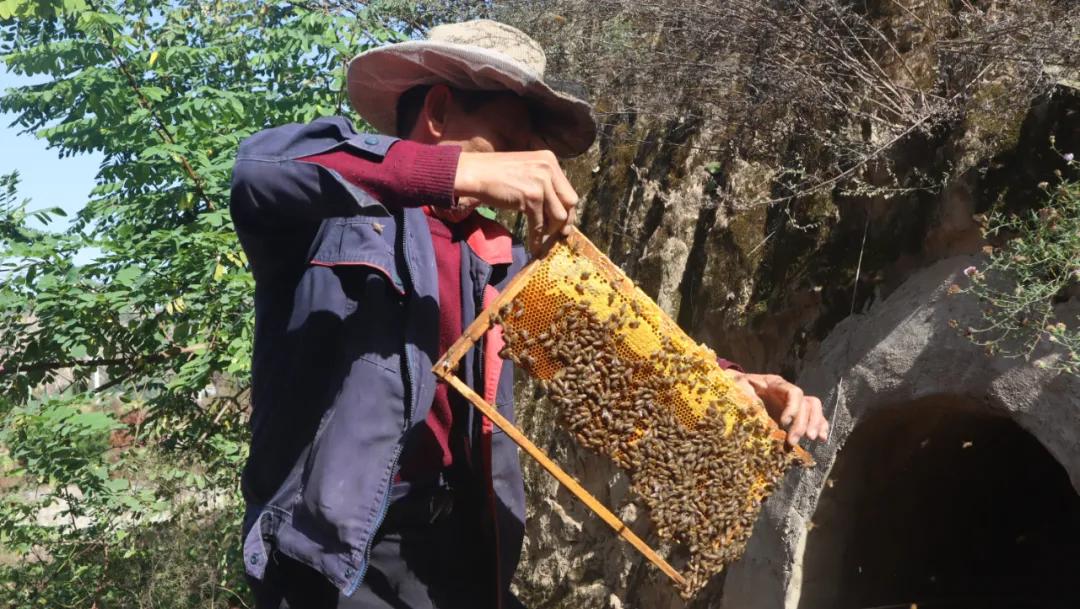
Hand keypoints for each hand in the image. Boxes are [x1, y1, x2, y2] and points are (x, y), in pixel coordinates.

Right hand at [454, 150, 577, 253]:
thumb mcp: (525, 170)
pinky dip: (536, 238)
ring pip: (558, 215)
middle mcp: (548, 168)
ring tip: (542, 239)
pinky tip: (533, 246)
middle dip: (565, 221)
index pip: (568, 189)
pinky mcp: (531, 197)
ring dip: (551, 230)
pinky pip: (540, 224)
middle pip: (570, 201)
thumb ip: (542, 182)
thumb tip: (556, 207)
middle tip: (559, 234)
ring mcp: (541, 182)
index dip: (568, 210)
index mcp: (549, 160)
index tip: (565, 223)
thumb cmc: (494, 173)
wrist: (474, 173)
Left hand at [724, 370, 827, 445]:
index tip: (784, 423)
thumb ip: (747, 396)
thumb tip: (756, 410)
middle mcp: (789, 392)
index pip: (794, 392)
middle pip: (807, 403)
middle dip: (803, 423)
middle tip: (794, 440)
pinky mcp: (795, 414)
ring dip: (815, 424)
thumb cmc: (737, 386)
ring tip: (811, 439)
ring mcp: (794, 403)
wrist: (735, 388)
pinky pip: (814, 417)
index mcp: (777, 384)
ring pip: (814, 409)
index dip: (793, 408)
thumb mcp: (738, 387)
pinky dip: (820, 427)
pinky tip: (821, 439)